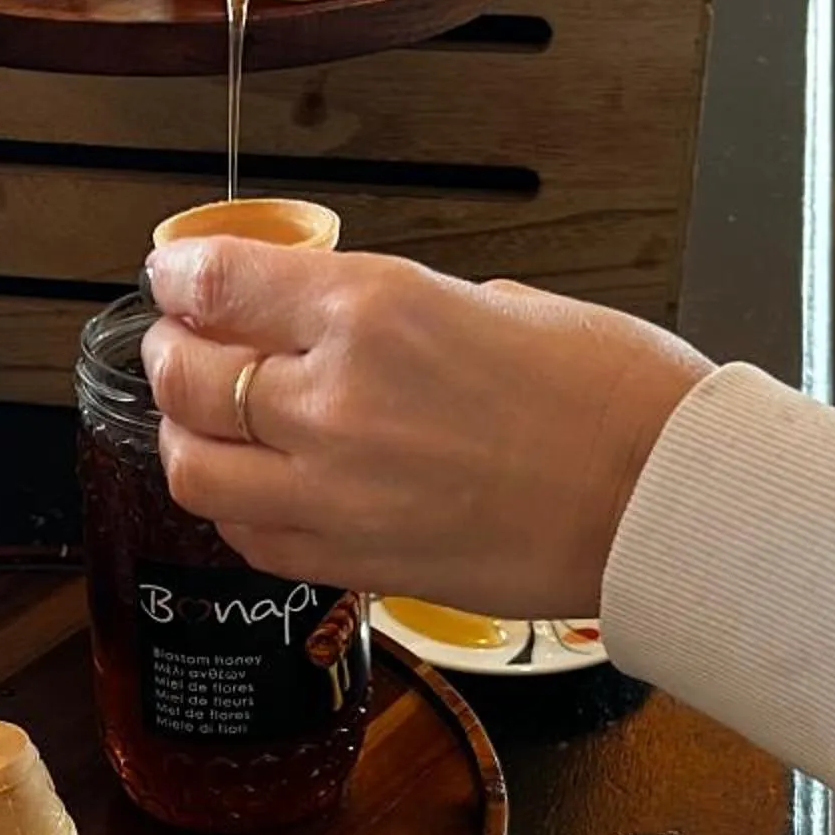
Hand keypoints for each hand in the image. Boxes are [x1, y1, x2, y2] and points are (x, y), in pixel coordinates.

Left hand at [140, 239, 711, 617]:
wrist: (663, 499)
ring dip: (184, 436)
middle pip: (185, 375)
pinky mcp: (354, 559)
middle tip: (182, 345)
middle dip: (171, 352)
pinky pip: (248, 536)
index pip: (214, 283)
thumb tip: (340, 319)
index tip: (174, 275)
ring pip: (192, 466)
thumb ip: (395, 311)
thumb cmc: (612, 395)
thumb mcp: (494, 299)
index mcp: (375, 308)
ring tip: (203, 422)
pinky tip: (253, 488)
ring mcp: (336, 489)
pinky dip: (231, 508)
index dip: (177, 277)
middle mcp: (337, 397)